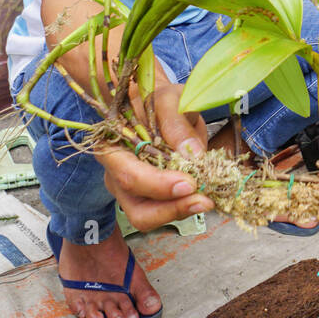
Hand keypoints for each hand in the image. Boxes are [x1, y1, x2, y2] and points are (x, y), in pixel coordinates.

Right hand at [98, 70, 213, 231]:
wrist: (159, 106)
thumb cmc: (157, 100)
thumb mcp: (168, 99)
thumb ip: (177, 122)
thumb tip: (195, 155)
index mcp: (112, 148)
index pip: (129, 175)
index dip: (158, 185)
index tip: (189, 183)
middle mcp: (116, 176)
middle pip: (137, 210)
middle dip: (171, 209)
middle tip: (204, 200)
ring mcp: (132, 192)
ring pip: (150, 218)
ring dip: (181, 212)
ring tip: (207, 199)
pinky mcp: (152, 198)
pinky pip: (165, 212)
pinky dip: (185, 207)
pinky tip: (204, 195)